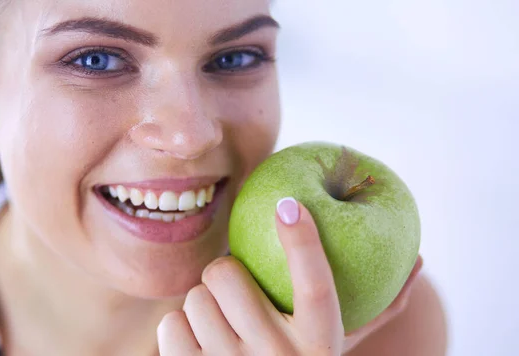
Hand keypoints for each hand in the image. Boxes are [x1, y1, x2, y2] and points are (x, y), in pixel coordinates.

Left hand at [157, 198, 422, 355]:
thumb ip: (377, 308)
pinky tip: (201, 343)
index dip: (303, 241)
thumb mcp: (339, 345)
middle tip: (234, 282)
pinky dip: (181, 327)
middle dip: (226, 270)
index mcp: (319, 346)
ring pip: (195, 296)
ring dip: (205, 301)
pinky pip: (171, 323)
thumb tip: (420, 261)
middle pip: (227, 274)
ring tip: (222, 322)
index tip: (289, 205)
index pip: (315, 285)